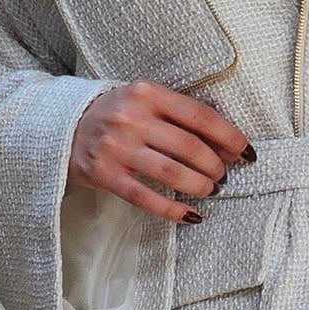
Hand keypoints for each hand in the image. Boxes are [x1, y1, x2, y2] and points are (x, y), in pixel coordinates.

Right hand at [66, 78, 255, 222]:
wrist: (62, 126)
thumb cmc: (114, 114)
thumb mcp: (143, 100)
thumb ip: (177, 113)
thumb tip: (224, 143)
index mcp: (147, 93)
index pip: (200, 116)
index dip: (230, 137)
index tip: (246, 152)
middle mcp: (132, 118)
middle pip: (189, 147)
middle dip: (215, 166)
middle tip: (223, 175)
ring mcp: (117, 148)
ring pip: (171, 173)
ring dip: (199, 186)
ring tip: (210, 190)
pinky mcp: (104, 174)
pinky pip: (145, 197)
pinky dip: (172, 210)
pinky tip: (190, 216)